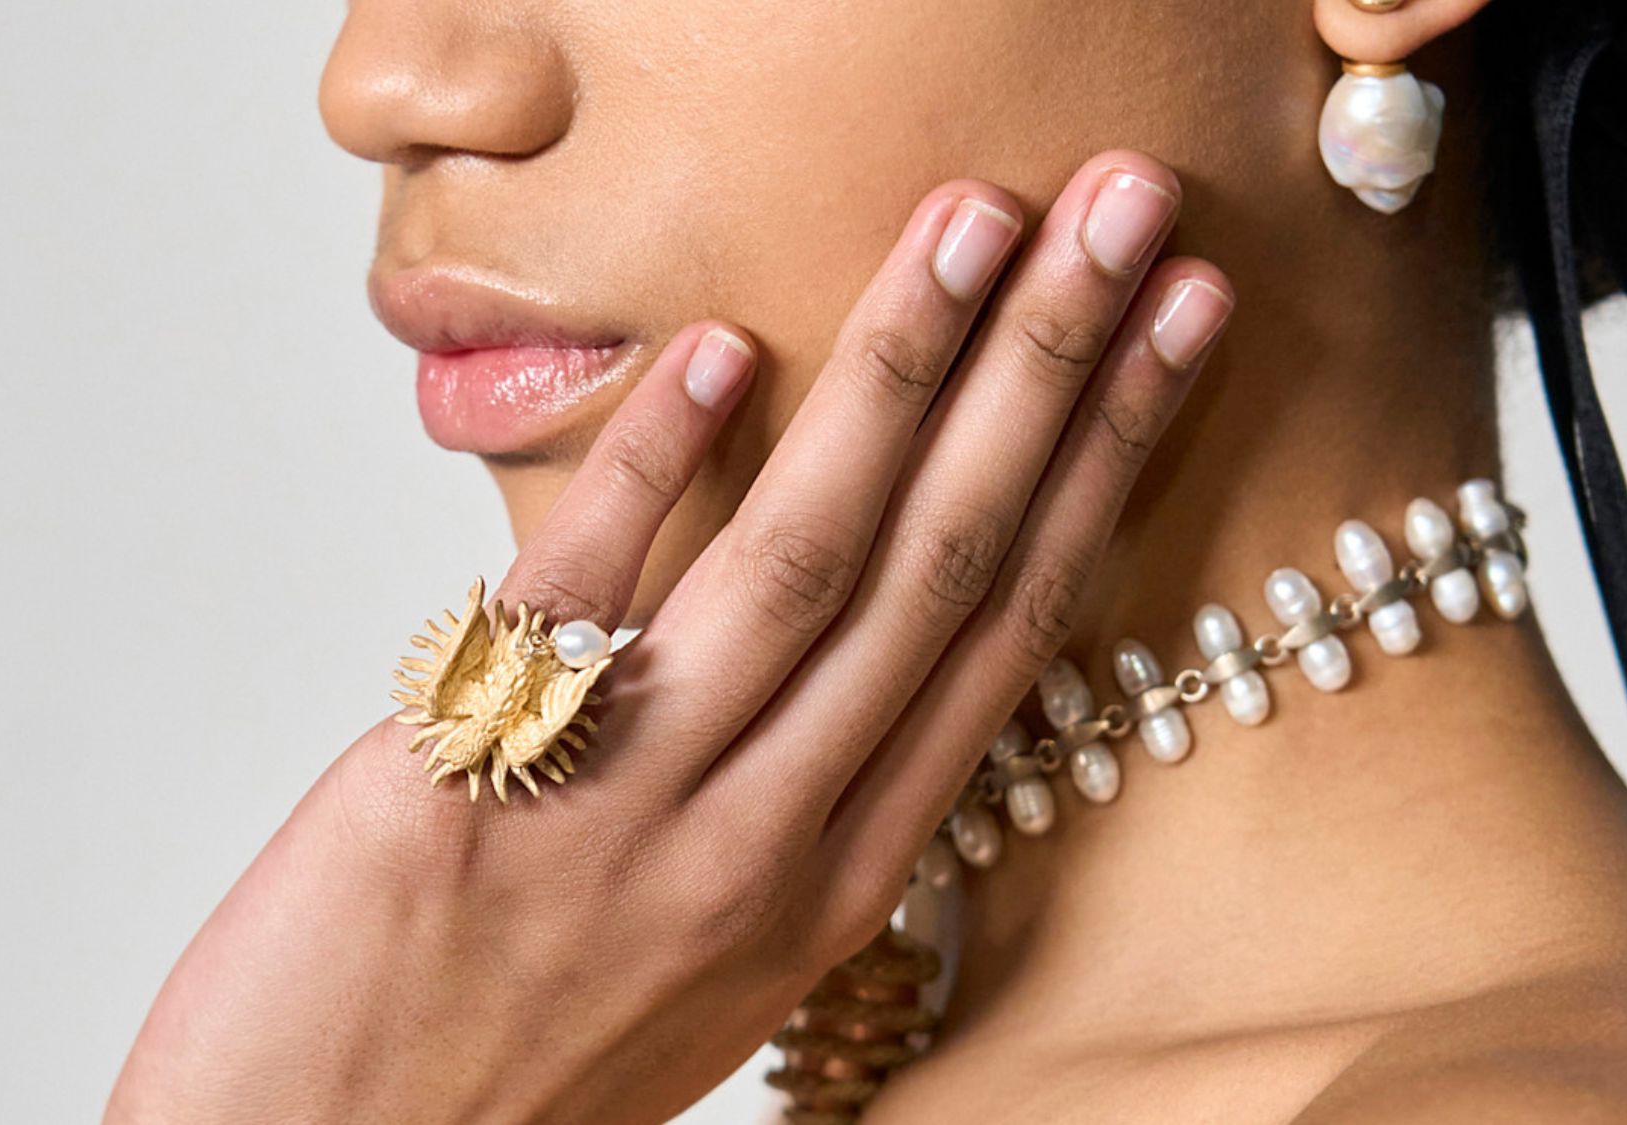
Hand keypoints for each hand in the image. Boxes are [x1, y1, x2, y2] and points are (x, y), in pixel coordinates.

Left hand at [108, 150, 1232, 1123]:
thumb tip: (814, 666)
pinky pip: (580, 599)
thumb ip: (773, 815)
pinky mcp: (460, 782)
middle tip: (1124, 218)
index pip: (1003, 643)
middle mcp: (759, 848)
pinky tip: (721, 356)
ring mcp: (621, 815)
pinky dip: (652, 469)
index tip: (1167, 342)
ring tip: (974, 232)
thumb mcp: (702, 966)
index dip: (1101, 477)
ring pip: (804, 569)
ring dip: (902, 381)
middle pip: (941, 576)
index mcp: (827, 891)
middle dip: (1053, 379)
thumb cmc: (510, 1085)